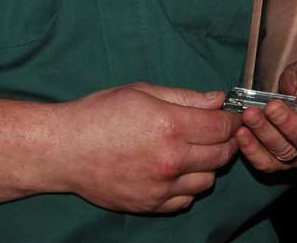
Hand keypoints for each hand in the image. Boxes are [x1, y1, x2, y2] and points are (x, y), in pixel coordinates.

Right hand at [52, 83, 239, 212]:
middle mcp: (171, 160)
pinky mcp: (150, 205)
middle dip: (227, 141)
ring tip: (195, 152)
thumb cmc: (100, 114)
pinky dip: (188, 187)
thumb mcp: (143, 92)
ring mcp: (161, 187)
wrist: (65, 150)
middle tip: (218, 132)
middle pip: (221, 155)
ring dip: (209, 166)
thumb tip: (218, 100)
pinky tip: (176, 172)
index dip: (232, 120)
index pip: (222, 127)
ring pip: (208, 181)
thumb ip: (185, 97)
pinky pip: (185, 201)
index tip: (230, 117)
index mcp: (170, 126)